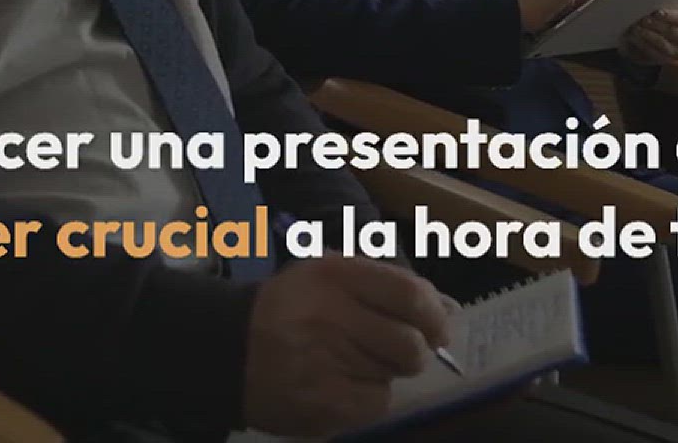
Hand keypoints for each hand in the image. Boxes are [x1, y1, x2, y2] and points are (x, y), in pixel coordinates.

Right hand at [241, 256, 452, 437]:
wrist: (230, 350)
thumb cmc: (290, 310)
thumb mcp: (329, 277)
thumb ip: (386, 286)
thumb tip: (447, 308)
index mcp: (336, 275)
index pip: (410, 294)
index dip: (434, 315)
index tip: (438, 329)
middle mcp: (332, 315)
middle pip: (410, 343)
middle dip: (411, 352)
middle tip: (394, 352)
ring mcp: (327, 361)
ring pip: (393, 374)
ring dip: (383, 372)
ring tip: (350, 363)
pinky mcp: (325, 402)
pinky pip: (377, 402)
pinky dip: (368, 397)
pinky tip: (340, 385)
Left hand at [620, 8, 677, 64]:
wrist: (647, 34)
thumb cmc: (656, 17)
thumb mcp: (659, 9)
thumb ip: (658, 7)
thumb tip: (648, 4)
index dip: (672, 16)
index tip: (657, 12)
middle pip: (674, 33)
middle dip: (657, 26)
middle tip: (643, 20)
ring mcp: (677, 52)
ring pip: (665, 46)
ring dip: (649, 36)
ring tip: (636, 29)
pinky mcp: (664, 61)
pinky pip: (655, 55)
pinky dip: (643, 46)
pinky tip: (634, 38)